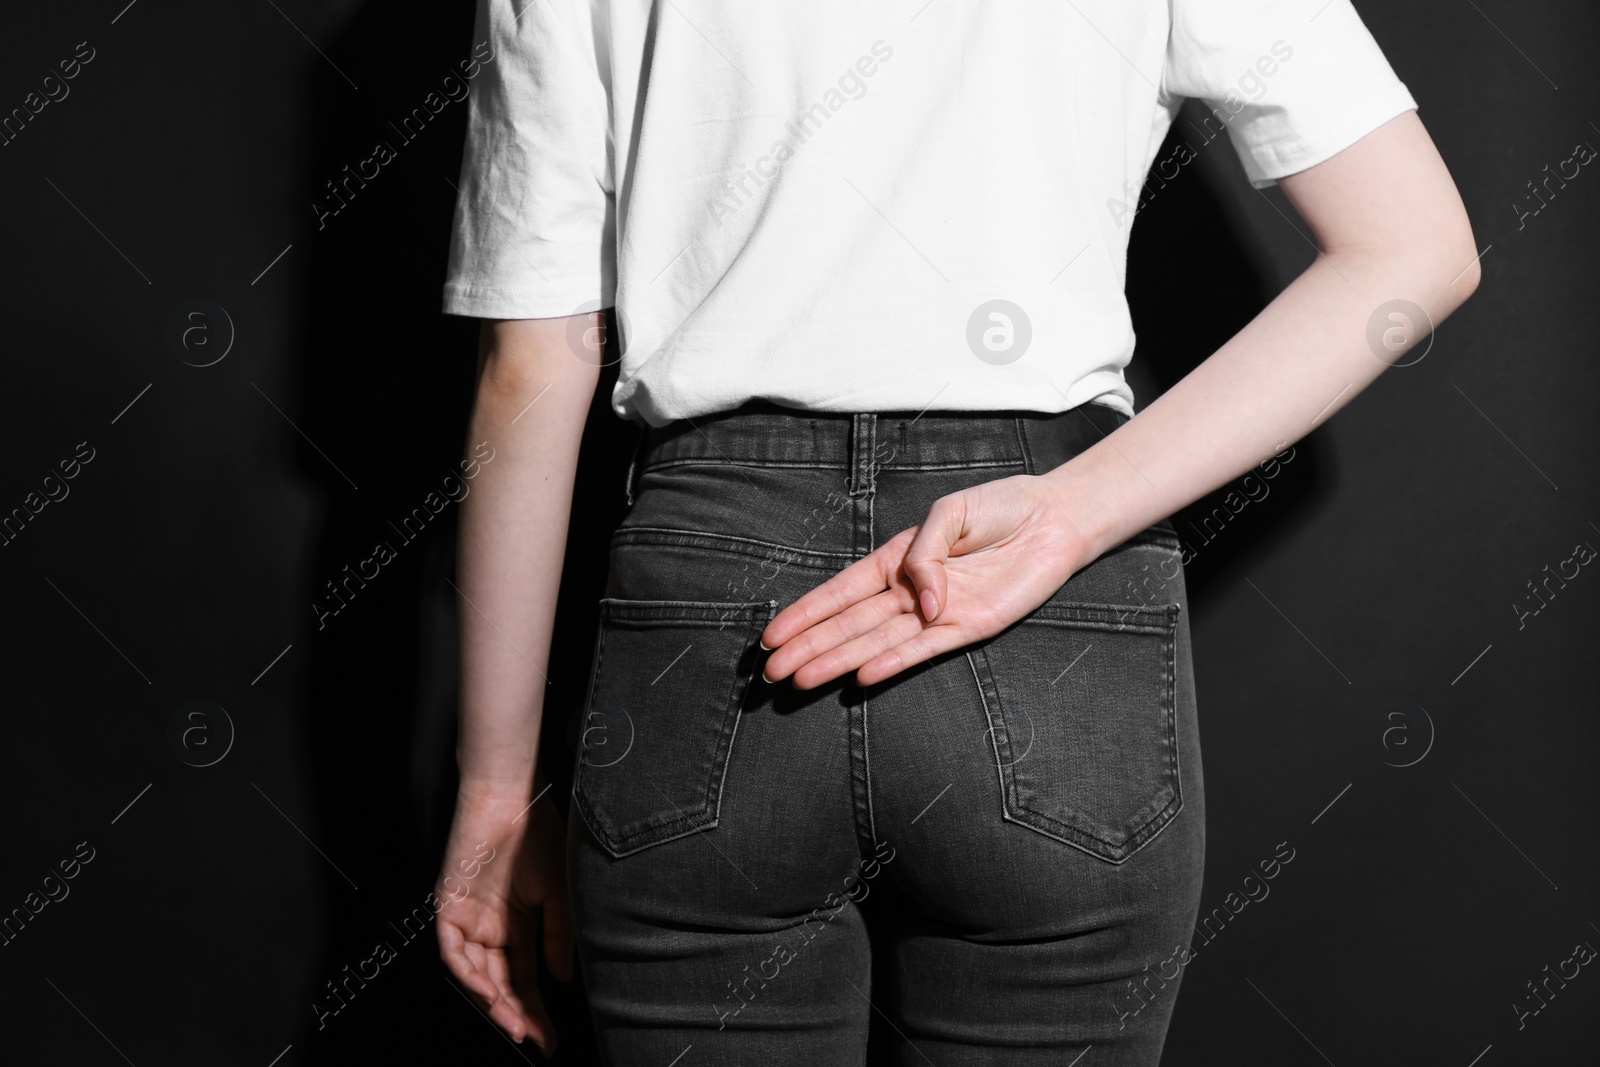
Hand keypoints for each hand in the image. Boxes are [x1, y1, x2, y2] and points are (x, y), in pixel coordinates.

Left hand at [435, 785, 572, 1055]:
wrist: (513, 798)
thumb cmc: (540, 836)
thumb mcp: (559, 894)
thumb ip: (558, 938)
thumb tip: (561, 980)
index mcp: (519, 926)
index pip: (525, 979)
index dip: (537, 1010)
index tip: (550, 1038)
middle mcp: (492, 928)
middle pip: (501, 984)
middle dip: (517, 1015)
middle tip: (533, 1039)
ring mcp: (468, 919)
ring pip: (475, 975)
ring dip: (494, 1002)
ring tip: (514, 1024)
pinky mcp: (448, 907)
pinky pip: (453, 952)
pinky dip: (469, 975)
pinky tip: (489, 993)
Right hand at [760, 473, 1093, 688]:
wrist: (1054, 519)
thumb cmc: (1000, 508)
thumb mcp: (949, 513)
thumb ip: (925, 553)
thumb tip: (921, 601)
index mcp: (897, 559)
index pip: (841, 592)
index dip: (805, 614)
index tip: (772, 638)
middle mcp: (910, 592)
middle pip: (850, 625)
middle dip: (809, 647)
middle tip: (772, 674)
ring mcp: (936, 613)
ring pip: (877, 642)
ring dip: (839, 662)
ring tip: (803, 681)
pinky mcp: (968, 629)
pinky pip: (924, 650)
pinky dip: (895, 664)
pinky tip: (862, 677)